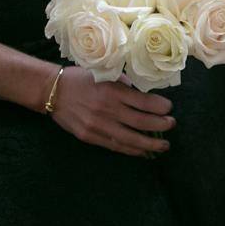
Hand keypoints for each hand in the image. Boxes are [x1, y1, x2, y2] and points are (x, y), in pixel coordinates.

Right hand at [50, 68, 173, 156]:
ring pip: (130, 139)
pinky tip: (142, 151)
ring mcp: (98, 125)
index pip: (145, 102)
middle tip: (172, 124)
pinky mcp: (89, 136)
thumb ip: (125, 85)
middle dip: (161, 125)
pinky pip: (115, 146)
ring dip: (150, 144)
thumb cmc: (82, 78)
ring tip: (164, 146)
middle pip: (142, 122)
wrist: (52, 90)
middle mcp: (108, 109)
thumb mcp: (106, 74)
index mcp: (114, 91)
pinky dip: (131, 150)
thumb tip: (145, 95)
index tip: (169, 108)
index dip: (161, 107)